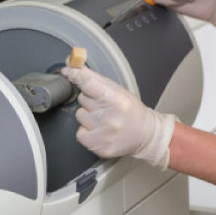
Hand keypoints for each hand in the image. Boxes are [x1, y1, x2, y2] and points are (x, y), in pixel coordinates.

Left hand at [61, 66, 175, 169]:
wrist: (146, 135)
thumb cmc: (130, 110)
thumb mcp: (117, 90)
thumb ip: (94, 78)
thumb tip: (72, 66)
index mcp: (117, 100)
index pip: (88, 84)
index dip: (76, 76)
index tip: (69, 72)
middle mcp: (111, 118)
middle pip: (82, 99)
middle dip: (90, 99)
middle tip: (104, 105)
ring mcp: (105, 134)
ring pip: (79, 115)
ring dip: (88, 116)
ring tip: (103, 118)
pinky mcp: (99, 147)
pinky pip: (79, 133)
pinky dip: (86, 131)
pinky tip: (99, 130)